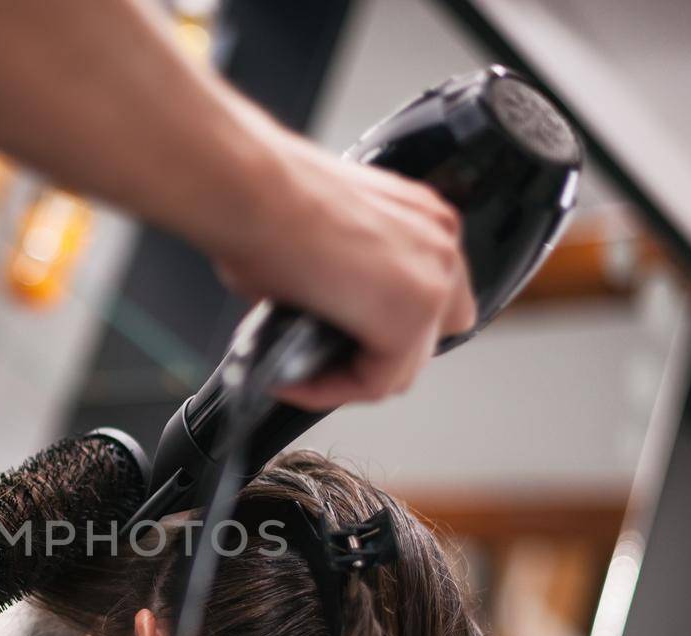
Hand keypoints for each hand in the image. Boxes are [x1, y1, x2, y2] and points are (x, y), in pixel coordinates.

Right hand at [209, 125, 476, 410]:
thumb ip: (343, 279)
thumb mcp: (322, 239)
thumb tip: (318, 318)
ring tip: (298, 376)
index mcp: (425, 218)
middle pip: (426, 339)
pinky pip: (374, 382)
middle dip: (371, 357)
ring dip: (349, 378)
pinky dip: (330, 390)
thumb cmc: (265, 199)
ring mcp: (432, 282)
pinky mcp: (407, 321)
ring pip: (402, 367)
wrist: (249, 190)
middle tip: (316, 363)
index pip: (432, 300)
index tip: (334, 341)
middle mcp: (441, 246)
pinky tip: (290, 380)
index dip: (381, 330)